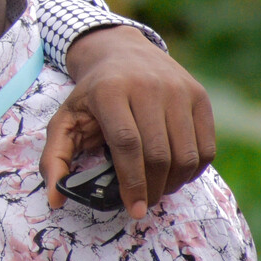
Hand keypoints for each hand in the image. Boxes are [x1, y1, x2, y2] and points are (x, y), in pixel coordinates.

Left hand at [43, 25, 215, 219]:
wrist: (121, 51)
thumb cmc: (92, 94)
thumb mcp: (65, 118)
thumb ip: (54, 158)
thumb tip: (54, 200)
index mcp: (109, 91)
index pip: (127, 143)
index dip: (132, 181)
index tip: (132, 209)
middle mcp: (148, 87)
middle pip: (158, 153)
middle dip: (152, 188)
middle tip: (143, 204)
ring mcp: (178, 90)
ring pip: (186, 154)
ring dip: (173, 183)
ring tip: (157, 190)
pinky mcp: (199, 96)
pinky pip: (206, 147)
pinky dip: (193, 171)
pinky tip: (175, 175)